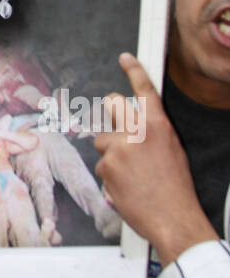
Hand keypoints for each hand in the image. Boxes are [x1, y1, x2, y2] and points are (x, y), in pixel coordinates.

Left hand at [95, 53, 216, 264]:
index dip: (134, 70)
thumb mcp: (172, 150)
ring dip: (111, 152)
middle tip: (118, 127)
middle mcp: (137, 132)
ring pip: (103, 140)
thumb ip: (153, 132)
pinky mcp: (107, 166)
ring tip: (130, 173)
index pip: (145, 89)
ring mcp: (119, 148)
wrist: (173, 218)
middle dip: (111, 111)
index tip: (125, 58)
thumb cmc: (176, 188)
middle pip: (111, 104)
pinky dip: (110, 174)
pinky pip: (101, 164)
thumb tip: (139, 124)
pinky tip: (125, 186)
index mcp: (158, 125)